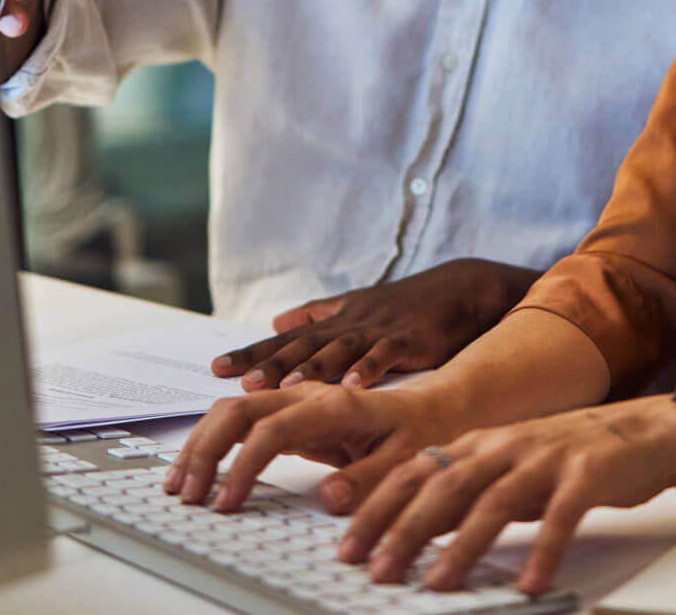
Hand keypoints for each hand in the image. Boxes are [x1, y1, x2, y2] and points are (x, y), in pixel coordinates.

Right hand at [163, 381, 452, 518]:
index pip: (271, 431)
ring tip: (179, 484)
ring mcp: (298, 403)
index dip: (242, 467)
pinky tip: (200, 468)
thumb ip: (370, 478)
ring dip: (202, 444)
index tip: (225, 502)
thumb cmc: (426, 432)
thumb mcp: (409, 461)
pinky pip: (244, 425)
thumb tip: (329, 496)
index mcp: (335, 405)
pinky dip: (216, 444)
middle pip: (239, 410)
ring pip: (234, 412)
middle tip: (186, 494)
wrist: (440, 407)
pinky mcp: (294, 418)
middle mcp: (310, 396)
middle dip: (205, 450)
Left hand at [212, 259, 539, 389]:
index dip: (252, 353)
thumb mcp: (355, 306)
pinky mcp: (409, 339)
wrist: (459, 290)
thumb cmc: (405, 305)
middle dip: (272, 363)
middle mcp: (351, 324)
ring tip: (285, 385)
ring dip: (312, 368)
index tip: (216, 368)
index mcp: (336, 322)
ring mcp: (379, 331)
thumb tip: (275, 322)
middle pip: (304, 345)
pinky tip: (354, 383)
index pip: (285, 341)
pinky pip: (386, 355)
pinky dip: (370, 368)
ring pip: (340, 349)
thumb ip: (315, 316)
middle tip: (241, 381)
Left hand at [338, 396, 675, 594]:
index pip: (417, 472)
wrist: (649, 429)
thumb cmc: (574, 455)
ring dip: (463, 546)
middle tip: (377, 569)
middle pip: (445, 486)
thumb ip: (469, 494)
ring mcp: (547, 456)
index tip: (348, 545)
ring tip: (438, 584)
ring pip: (494, 501)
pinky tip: (530, 584)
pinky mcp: (588, 473)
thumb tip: (415, 529)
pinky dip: (544, 551)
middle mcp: (508, 444)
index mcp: (483, 442)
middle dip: (405, 529)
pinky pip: (562, 516)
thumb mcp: (512, 470)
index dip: (379, 507)